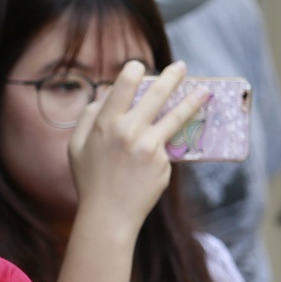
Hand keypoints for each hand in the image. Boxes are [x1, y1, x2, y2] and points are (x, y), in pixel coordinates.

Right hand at [67, 60, 205, 239]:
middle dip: (172, 76)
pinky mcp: (164, 163)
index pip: (125, 83)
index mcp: (106, 123)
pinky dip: (166, 144)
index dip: (134, 70)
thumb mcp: (75, 145)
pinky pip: (166, 146)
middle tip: (181, 66)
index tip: (141, 67)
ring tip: (205, 90)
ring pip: (177, 115)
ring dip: (192, 99)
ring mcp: (150, 147)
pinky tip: (167, 145)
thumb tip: (106, 96)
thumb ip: (88, 117)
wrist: (108, 215)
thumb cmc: (89, 179)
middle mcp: (130, 131)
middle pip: (158, 92)